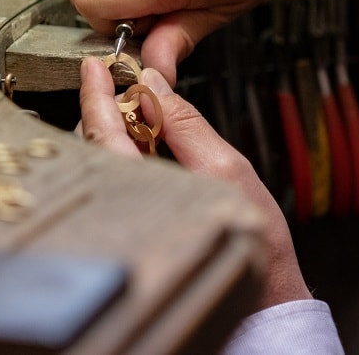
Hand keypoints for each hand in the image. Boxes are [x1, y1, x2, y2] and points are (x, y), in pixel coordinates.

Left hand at [78, 57, 312, 308]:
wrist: (263, 292)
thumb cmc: (251, 240)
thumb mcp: (225, 167)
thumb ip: (185, 124)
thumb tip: (155, 86)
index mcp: (138, 187)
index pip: (102, 130)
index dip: (97, 93)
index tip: (95, 66)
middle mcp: (123, 202)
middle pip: (98, 141)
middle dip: (108, 106)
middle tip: (126, 80)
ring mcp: (127, 212)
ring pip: (109, 157)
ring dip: (120, 127)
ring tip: (143, 110)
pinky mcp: (136, 217)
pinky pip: (122, 174)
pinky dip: (129, 150)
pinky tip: (147, 143)